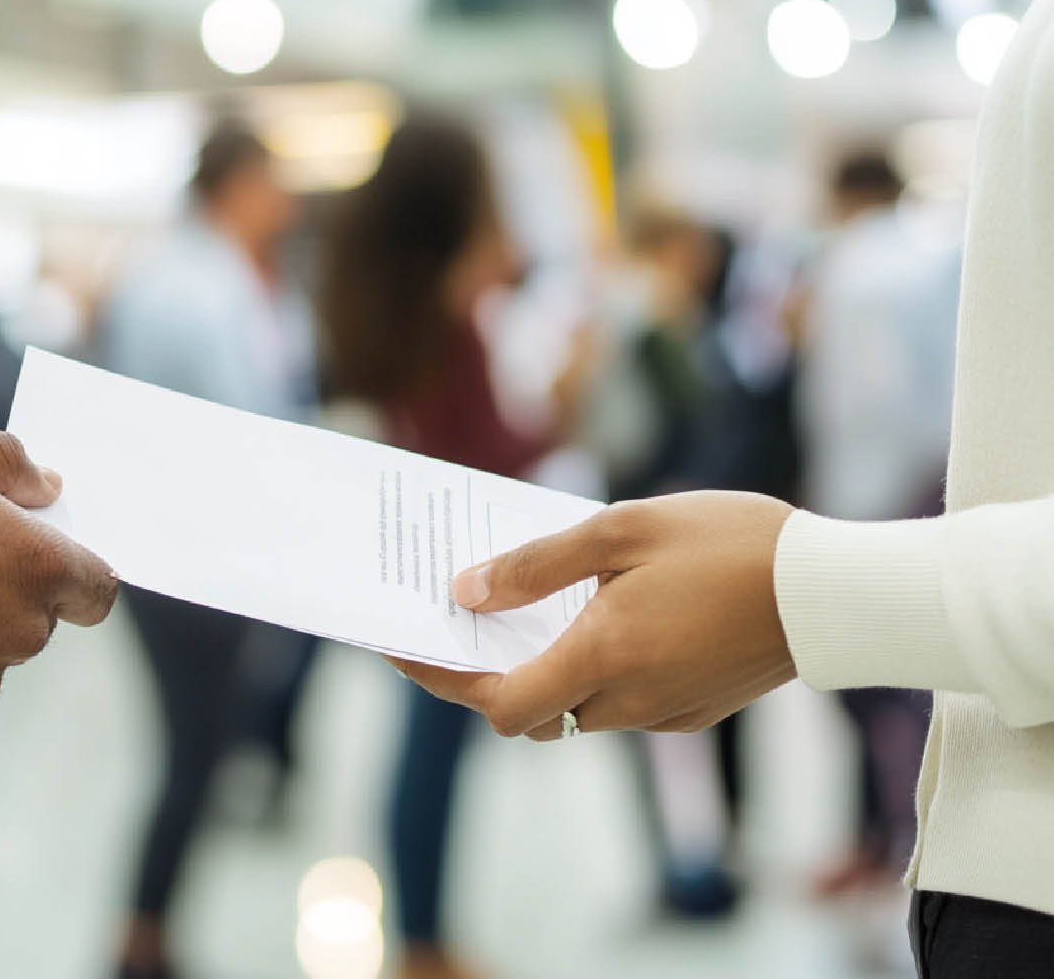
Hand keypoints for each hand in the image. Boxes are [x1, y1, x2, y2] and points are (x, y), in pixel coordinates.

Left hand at [390, 491, 795, 739]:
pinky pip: (621, 699)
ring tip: (524, 600)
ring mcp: (666, 713)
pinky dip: (593, 666)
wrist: (841, 590)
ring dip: (546, 665)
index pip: (499, 706)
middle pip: (532, 710)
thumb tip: (465, 592)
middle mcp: (630, 701)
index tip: (403, 648)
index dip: (442, 680)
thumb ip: (537, 565)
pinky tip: (594, 613)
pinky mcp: (695, 710)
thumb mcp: (623, 530)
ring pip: (577, 705)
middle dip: (491, 670)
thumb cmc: (732, 543)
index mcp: (605, 657)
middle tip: (460, 615)